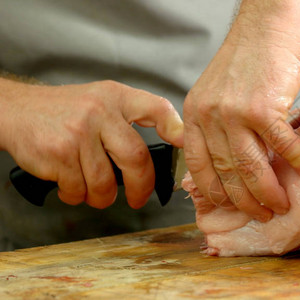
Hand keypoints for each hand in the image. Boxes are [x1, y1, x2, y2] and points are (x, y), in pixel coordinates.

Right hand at [0, 79, 183, 208]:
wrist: (16, 110)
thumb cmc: (65, 111)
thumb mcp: (101, 100)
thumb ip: (130, 117)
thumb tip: (170, 144)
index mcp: (116, 98)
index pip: (155, 107)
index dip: (174, 126)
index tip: (183, 143)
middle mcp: (99, 112)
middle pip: (136, 158)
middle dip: (140, 187)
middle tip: (137, 198)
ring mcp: (78, 132)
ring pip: (104, 182)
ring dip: (101, 197)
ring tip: (95, 192)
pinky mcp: (58, 153)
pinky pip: (78, 189)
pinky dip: (76, 196)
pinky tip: (71, 186)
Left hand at [183, 1, 299, 221]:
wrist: (264, 30)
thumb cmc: (244, 64)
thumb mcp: (213, 94)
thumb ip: (213, 128)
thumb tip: (225, 166)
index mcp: (194, 115)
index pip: (199, 166)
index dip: (215, 192)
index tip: (230, 206)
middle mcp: (210, 116)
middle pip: (227, 172)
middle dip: (245, 201)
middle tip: (261, 213)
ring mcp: (236, 112)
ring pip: (252, 167)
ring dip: (269, 192)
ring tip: (281, 204)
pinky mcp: (265, 107)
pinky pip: (283, 144)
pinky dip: (299, 161)